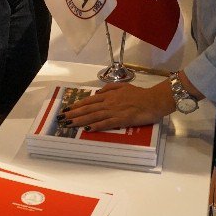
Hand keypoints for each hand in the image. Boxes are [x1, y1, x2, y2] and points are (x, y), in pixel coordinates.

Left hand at [59, 81, 173, 131]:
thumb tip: (97, 92)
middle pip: (88, 109)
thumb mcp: (123, 86)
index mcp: (109, 95)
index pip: (89, 100)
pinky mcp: (121, 119)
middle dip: (74, 114)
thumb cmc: (140, 94)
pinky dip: (96, 126)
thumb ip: (109, 88)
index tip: (67, 109)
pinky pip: (106, 123)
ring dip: (80, 121)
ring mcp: (114, 111)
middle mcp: (109, 102)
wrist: (153, 100)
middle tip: (62, 118)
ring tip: (69, 124)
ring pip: (94, 116)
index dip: (77, 105)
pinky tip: (87, 129)